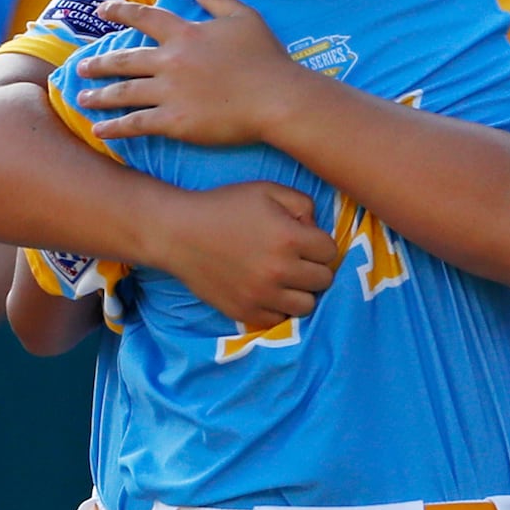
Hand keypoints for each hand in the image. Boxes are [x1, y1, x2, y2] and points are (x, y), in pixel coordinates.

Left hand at [76, 0, 302, 144]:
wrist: (276, 98)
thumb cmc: (266, 58)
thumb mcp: (244, 17)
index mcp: (185, 33)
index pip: (144, 17)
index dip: (119, 12)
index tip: (101, 11)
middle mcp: (171, 61)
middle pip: (123, 59)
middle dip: (98, 63)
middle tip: (80, 67)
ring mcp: (170, 93)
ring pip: (123, 92)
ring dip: (98, 95)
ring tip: (81, 98)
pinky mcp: (174, 122)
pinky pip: (136, 124)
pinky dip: (114, 127)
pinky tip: (98, 129)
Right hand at [159, 181, 336, 327]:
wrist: (179, 233)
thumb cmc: (225, 206)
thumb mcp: (267, 190)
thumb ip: (303, 205)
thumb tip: (315, 230)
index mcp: (289, 238)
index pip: (330, 251)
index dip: (319, 243)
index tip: (305, 240)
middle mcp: (279, 271)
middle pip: (324, 280)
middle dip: (314, 267)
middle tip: (297, 259)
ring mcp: (262, 296)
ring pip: (307, 305)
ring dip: (300, 290)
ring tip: (285, 277)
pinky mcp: (245, 312)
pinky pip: (280, 319)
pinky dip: (278, 307)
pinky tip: (268, 290)